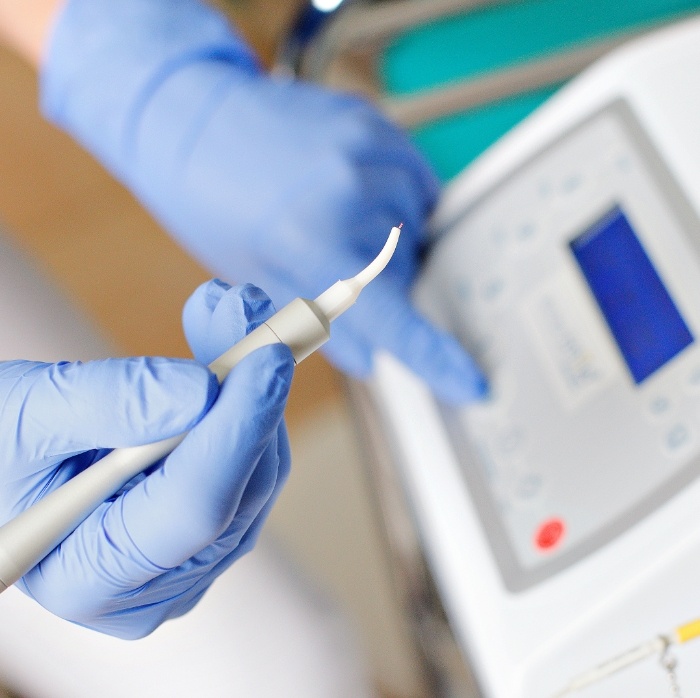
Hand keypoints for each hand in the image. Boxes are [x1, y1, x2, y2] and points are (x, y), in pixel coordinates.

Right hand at [0, 282, 292, 637]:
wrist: (14, 468)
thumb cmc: (6, 450)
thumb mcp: (28, 415)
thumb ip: (108, 404)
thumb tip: (202, 391)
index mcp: (92, 576)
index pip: (194, 508)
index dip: (236, 430)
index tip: (266, 358)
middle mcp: (156, 585)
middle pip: (240, 489)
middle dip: (252, 393)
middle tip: (249, 313)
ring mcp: (192, 563)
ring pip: (258, 474)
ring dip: (254, 389)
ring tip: (231, 318)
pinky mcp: (213, 531)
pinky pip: (253, 466)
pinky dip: (247, 405)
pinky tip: (226, 363)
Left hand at [41, 0, 486, 403]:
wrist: (192, 121)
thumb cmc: (213, 207)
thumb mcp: (256, 281)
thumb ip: (320, 326)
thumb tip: (373, 358)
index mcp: (308, 241)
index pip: (388, 314)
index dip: (434, 356)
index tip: (474, 383)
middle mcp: (347, 192)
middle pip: (407, 269)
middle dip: (384, 283)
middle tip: (334, 261)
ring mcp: (367, 149)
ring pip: (417, 226)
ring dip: (392, 240)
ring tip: (336, 221)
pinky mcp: (376, 123)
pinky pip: (417, 181)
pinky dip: (399, 200)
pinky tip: (357, 196)